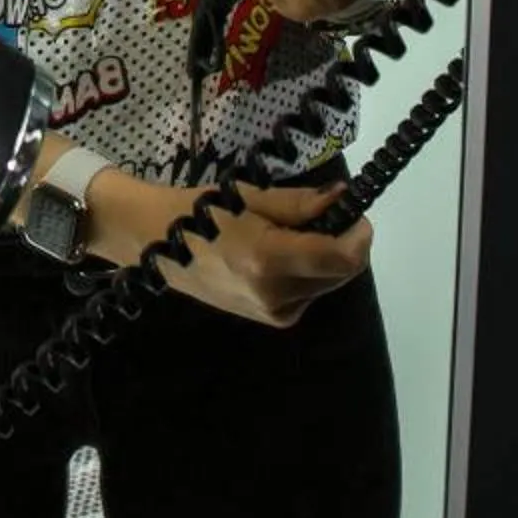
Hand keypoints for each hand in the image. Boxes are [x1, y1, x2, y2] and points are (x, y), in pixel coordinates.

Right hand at [121, 177, 371, 327]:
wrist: (158, 244)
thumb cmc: (202, 211)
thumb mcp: (252, 197)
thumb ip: (302, 203)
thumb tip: (344, 198)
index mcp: (270, 261)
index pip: (342, 258)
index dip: (358, 234)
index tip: (352, 209)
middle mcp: (276, 296)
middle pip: (341, 273)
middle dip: (343, 242)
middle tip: (321, 214)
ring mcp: (273, 314)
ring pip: (328, 284)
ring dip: (326, 257)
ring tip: (291, 234)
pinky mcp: (271, 320)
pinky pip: (309, 294)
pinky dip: (309, 272)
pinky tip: (281, 256)